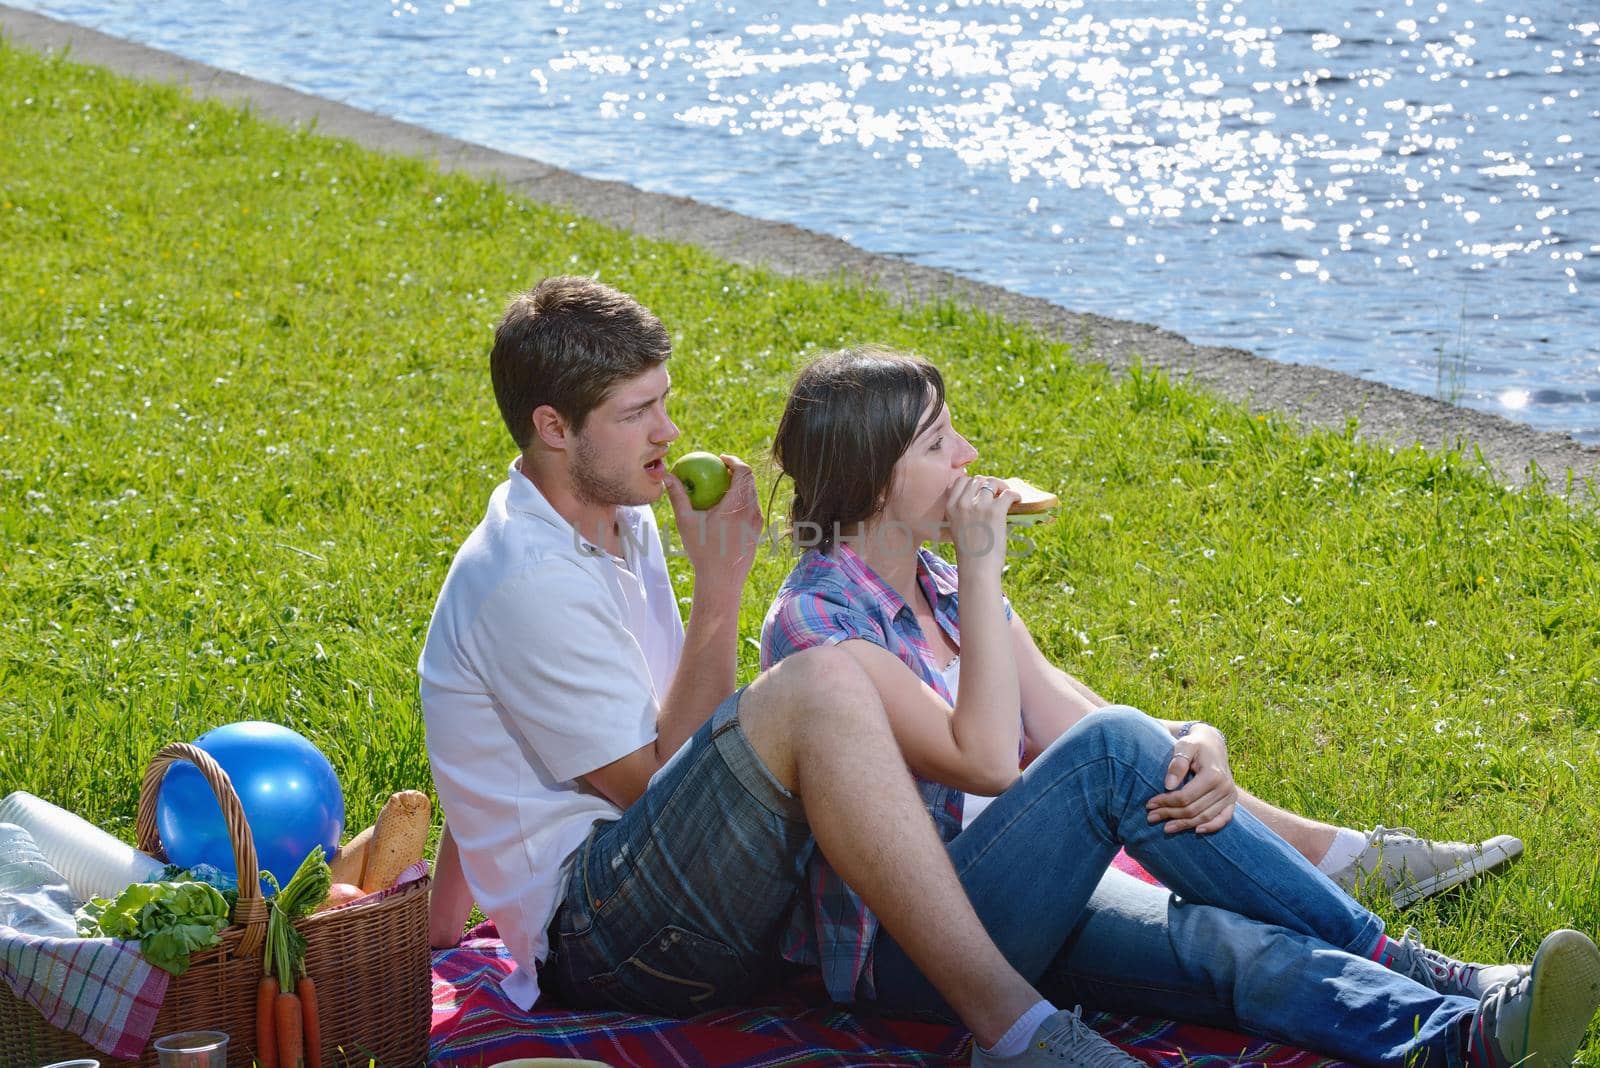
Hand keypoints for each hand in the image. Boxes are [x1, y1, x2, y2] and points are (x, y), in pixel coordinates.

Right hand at [664, 454, 761, 589]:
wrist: (721, 581)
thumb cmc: (702, 551)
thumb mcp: (687, 522)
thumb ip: (678, 496)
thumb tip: (667, 476)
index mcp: (738, 505)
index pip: (743, 471)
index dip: (733, 460)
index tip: (720, 459)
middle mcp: (752, 511)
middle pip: (750, 481)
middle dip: (737, 471)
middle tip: (720, 469)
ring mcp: (757, 523)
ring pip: (752, 496)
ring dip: (739, 487)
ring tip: (721, 488)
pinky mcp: (757, 532)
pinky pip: (751, 510)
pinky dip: (741, 502)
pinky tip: (725, 509)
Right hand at [943, 475, 1018, 572]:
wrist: (977, 569)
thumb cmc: (969, 553)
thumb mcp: (957, 528)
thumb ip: (962, 512)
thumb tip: (981, 499)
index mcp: (951, 507)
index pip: (961, 480)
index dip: (974, 482)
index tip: (982, 490)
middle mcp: (963, 503)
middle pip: (978, 479)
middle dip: (989, 484)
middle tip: (998, 493)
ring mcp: (979, 506)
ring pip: (992, 483)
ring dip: (1002, 487)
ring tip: (1007, 495)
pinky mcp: (995, 511)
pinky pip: (1008, 493)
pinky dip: (1015, 495)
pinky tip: (1018, 500)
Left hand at [1145, 724, 1236, 834]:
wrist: (1212, 743)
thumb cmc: (1194, 744)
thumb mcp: (1185, 746)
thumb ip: (1177, 763)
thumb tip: (1168, 785)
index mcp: (1213, 775)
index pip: (1185, 797)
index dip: (1166, 802)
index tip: (1149, 804)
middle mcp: (1225, 787)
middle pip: (1193, 810)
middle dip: (1170, 815)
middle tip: (1151, 817)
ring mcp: (1230, 795)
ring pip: (1204, 817)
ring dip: (1184, 825)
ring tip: (1165, 828)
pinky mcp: (1231, 800)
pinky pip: (1223, 819)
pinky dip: (1211, 827)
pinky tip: (1196, 831)